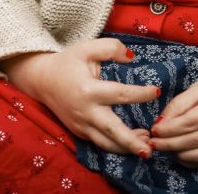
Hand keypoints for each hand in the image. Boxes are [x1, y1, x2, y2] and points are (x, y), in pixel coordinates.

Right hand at [0, 38, 159, 156]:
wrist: (41, 80)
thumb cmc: (67, 63)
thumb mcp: (86, 48)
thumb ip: (110, 48)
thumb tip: (131, 57)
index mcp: (88, 90)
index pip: (120, 94)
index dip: (140, 94)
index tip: (156, 91)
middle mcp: (85, 111)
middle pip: (111, 130)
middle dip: (131, 141)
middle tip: (150, 149)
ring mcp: (81, 125)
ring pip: (106, 143)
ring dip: (126, 148)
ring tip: (147, 149)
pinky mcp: (80, 132)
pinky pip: (100, 142)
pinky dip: (116, 146)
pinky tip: (132, 143)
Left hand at [148, 74, 197, 166]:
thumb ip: (178, 105)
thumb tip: (161, 122)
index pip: (188, 124)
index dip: (168, 129)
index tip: (154, 130)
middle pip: (191, 141)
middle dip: (168, 144)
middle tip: (153, 143)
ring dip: (177, 153)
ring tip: (163, 147)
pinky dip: (190, 161)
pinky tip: (178, 154)